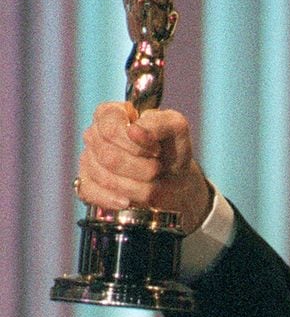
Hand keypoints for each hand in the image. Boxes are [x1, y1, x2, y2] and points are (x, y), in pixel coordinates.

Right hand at [77, 101, 212, 233]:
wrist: (175, 182)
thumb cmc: (172, 151)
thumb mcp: (176, 129)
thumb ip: (158, 123)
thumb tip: (133, 130)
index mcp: (110, 114)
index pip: (111, 130)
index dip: (136, 145)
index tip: (157, 151)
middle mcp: (94, 133)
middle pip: (108, 157)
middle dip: (142, 169)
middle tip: (157, 170)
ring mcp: (88, 158)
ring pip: (104, 178)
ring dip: (136, 187)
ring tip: (152, 185)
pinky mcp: (87, 182)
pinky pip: (90, 193)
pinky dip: (113, 200)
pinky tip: (127, 202)